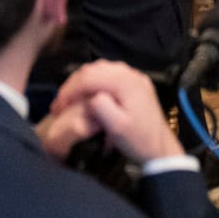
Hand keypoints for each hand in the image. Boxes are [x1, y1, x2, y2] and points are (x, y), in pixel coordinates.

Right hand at [48, 61, 182, 164]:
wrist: (161, 148)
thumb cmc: (138, 140)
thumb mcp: (117, 127)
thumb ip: (100, 107)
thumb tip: (90, 96)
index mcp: (124, 82)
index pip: (88, 77)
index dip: (69, 91)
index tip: (57, 107)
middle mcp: (129, 72)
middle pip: (92, 69)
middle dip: (73, 85)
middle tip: (59, 104)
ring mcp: (134, 76)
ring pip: (99, 69)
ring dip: (82, 82)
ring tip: (70, 99)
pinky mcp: (135, 82)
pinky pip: (108, 74)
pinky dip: (93, 82)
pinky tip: (87, 96)